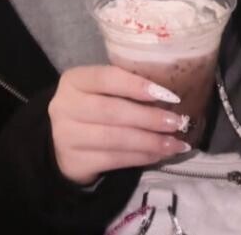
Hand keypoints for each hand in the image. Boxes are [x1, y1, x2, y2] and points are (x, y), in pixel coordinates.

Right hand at [48, 66, 190, 184]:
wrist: (64, 141)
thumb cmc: (93, 106)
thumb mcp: (101, 89)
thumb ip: (126, 86)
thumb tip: (168, 95)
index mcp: (74, 80)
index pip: (107, 78)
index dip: (137, 85)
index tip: (167, 94)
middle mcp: (65, 106)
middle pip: (112, 111)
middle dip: (149, 118)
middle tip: (177, 122)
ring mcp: (66, 136)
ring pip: (115, 139)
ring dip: (149, 142)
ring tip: (174, 143)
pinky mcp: (73, 163)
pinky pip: (114, 160)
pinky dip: (140, 158)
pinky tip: (158, 155)